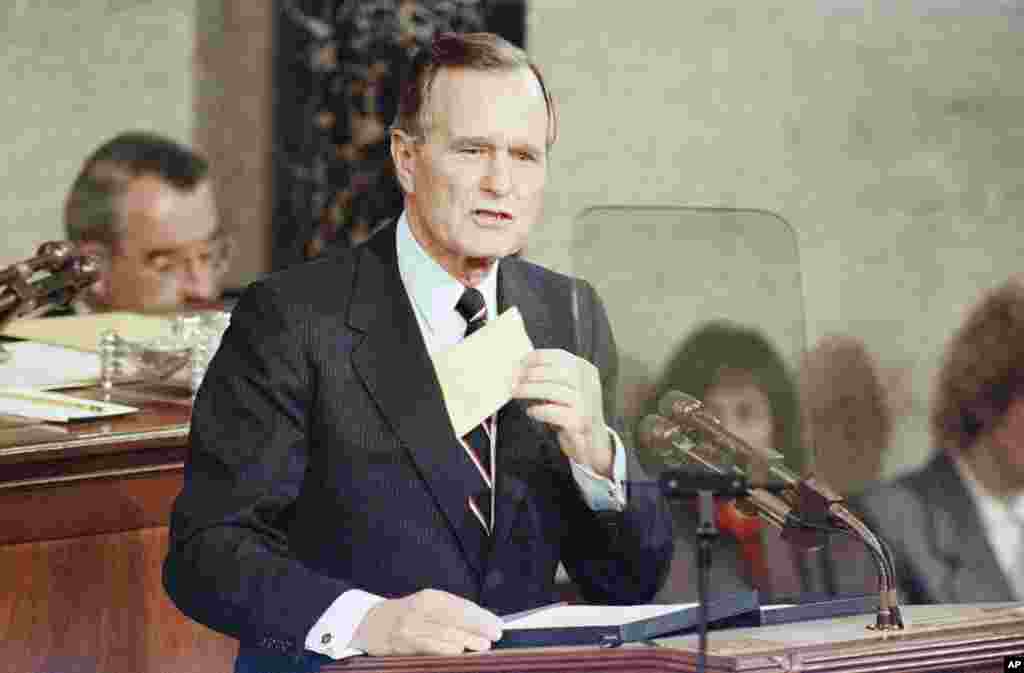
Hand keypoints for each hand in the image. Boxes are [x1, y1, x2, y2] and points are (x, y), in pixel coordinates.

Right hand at [350, 589, 502, 655]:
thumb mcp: (429, 607)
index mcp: (431, 598)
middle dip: (477, 627)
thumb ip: (453, 614)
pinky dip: (444, 649)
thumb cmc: (408, 616)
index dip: (481, 616)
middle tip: (495, 635)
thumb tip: (484, 624)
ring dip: (465, 640)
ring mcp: (410, 627)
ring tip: (482, 646)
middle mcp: (420, 609)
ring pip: (442, 633)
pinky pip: (427, 647)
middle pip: (454, 618)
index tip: (498, 624)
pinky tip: (457, 652)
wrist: (371, 624)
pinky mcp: (402, 644)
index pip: (461, 606)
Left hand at [513, 349, 612, 476]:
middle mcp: (588, 384)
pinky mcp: (579, 422)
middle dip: (530, 374)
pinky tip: (531, 412)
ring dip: (528, 390)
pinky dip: (538, 410)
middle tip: (513, 380)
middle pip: (554, 371)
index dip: (535, 358)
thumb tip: (518, 368)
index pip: (558, 355)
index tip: (518, 363)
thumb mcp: (567, 388)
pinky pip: (552, 412)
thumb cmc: (573, 411)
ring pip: (551, 390)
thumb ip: (550, 376)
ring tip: (515, 393)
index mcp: (585, 370)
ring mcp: (586, 403)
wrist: (593, 442)